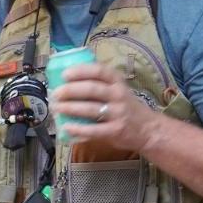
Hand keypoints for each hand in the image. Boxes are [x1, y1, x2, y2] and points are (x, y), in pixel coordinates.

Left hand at [52, 63, 168, 152]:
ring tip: (56, 108)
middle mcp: (119, 95)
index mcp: (117, 82)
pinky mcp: (115, 131)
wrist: (148, 129)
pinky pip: (93, 130)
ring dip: (69, 108)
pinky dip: (78, 129)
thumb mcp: (118, 90)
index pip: (99, 71)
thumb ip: (99, 84)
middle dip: (69, 91)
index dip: (80, 71)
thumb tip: (66, 82)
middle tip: (55, 94)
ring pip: (90, 109)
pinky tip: (66, 127)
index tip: (64, 74)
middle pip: (91, 89)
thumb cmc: (126, 107)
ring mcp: (118, 113)